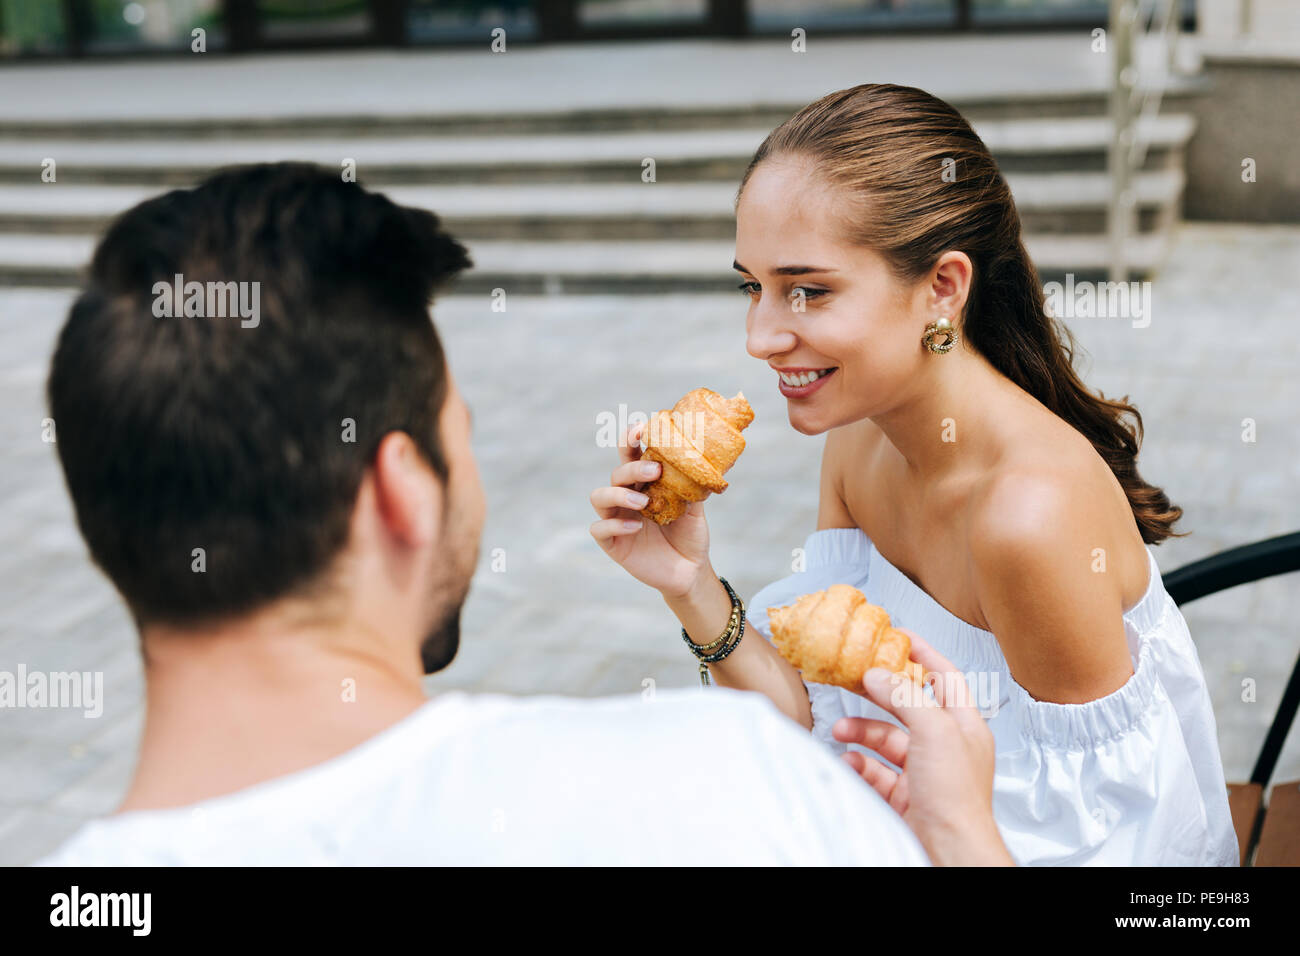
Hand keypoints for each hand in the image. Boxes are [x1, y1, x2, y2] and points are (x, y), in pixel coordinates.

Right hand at [589, 422, 711, 597]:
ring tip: (643, 502)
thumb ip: (690, 486)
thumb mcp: (695, 508)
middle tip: (654, 470)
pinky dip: (615, 525)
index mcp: (643, 484)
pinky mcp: (613, 544)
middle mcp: (626, 497)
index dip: (630, 439)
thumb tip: (698, 460)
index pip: (630, 455)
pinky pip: (600, 529)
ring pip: (599, 496)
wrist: (691, 571)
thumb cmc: (690, 535)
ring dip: (619, 493)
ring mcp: (617, 519)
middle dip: (632, 467)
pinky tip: (636, 527)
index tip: (641, 428)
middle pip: (616, 473)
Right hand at [834, 631, 1014, 865]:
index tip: (898, 637)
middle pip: (908, 707)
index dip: (923, 655)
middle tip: (854, 679)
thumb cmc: (956, 797)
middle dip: (878, 695)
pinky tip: (850, 761)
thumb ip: (905, 696)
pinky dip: (860, 764)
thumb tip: (878, 674)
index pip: (945, 678)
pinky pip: (876, 772)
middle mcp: (946, 747)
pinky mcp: (905, 796)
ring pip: (887, 741)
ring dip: (861, 732)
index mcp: (964, 726)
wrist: (949, 851)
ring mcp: (925, 773)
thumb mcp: (934, 730)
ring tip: (840, 730)